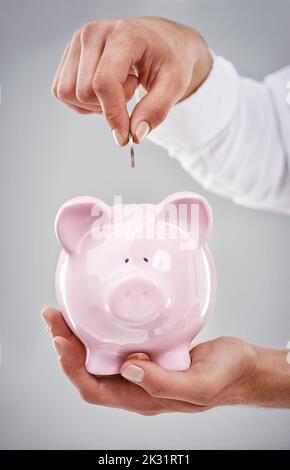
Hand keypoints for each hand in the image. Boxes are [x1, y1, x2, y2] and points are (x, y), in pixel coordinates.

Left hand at [42, 308, 259, 414]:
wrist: (242, 366)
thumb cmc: (226, 377)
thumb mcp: (200, 386)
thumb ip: (164, 384)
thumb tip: (129, 370)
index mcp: (144, 399)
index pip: (95, 390)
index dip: (73, 369)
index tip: (61, 340)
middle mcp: (137, 384)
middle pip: (89, 370)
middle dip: (67, 346)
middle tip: (54, 318)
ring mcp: (142, 367)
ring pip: (100, 355)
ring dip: (79, 335)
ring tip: (64, 313)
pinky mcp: (150, 350)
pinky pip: (117, 342)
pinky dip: (101, 328)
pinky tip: (97, 314)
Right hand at [51, 17, 211, 144]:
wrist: (160, 41)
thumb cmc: (169, 58)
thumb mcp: (175, 84)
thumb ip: (156, 110)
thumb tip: (136, 135)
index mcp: (123, 34)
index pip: (104, 82)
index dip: (113, 115)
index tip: (124, 138)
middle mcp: (93, 33)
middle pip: (83, 92)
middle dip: (108, 106)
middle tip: (131, 92)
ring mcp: (76, 43)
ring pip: (68, 93)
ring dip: (94, 104)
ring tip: (118, 89)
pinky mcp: (68, 56)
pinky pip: (63, 93)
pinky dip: (83, 102)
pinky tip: (104, 91)